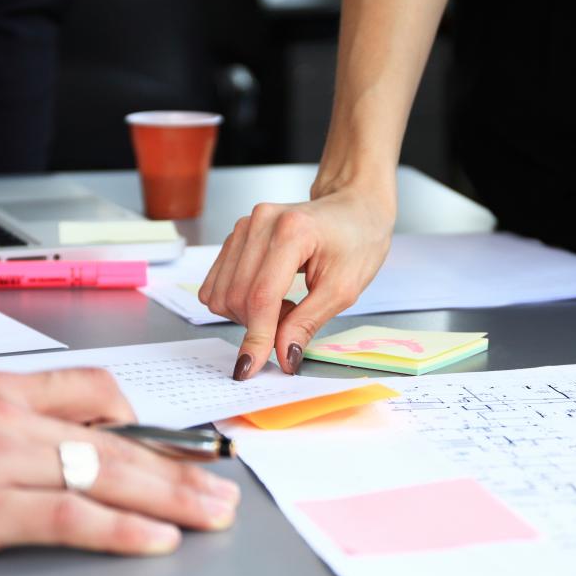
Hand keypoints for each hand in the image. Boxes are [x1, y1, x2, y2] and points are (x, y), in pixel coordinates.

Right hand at [0, 364, 239, 568]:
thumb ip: (1, 419)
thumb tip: (53, 441)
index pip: (96, 392)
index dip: (147, 423)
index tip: (179, 448)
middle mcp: (5, 415)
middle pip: (116, 438)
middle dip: (180, 466)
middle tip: (222, 489)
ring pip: (104, 472)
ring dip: (170, 497)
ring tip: (211, 515)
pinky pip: (68, 516)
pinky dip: (119, 528)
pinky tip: (154, 539)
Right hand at [198, 177, 394, 378]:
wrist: (353, 207)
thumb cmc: (357, 240)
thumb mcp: (343, 289)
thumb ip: (307, 323)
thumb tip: (282, 356)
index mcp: (292, 232)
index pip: (261, 296)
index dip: (256, 337)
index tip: (250, 368)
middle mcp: (260, 223)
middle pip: (236, 297)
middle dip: (258, 324)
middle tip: (293, 318)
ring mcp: (244, 226)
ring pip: (221, 293)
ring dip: (248, 313)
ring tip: (284, 302)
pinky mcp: (235, 235)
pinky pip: (218, 283)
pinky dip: (239, 300)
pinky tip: (268, 293)